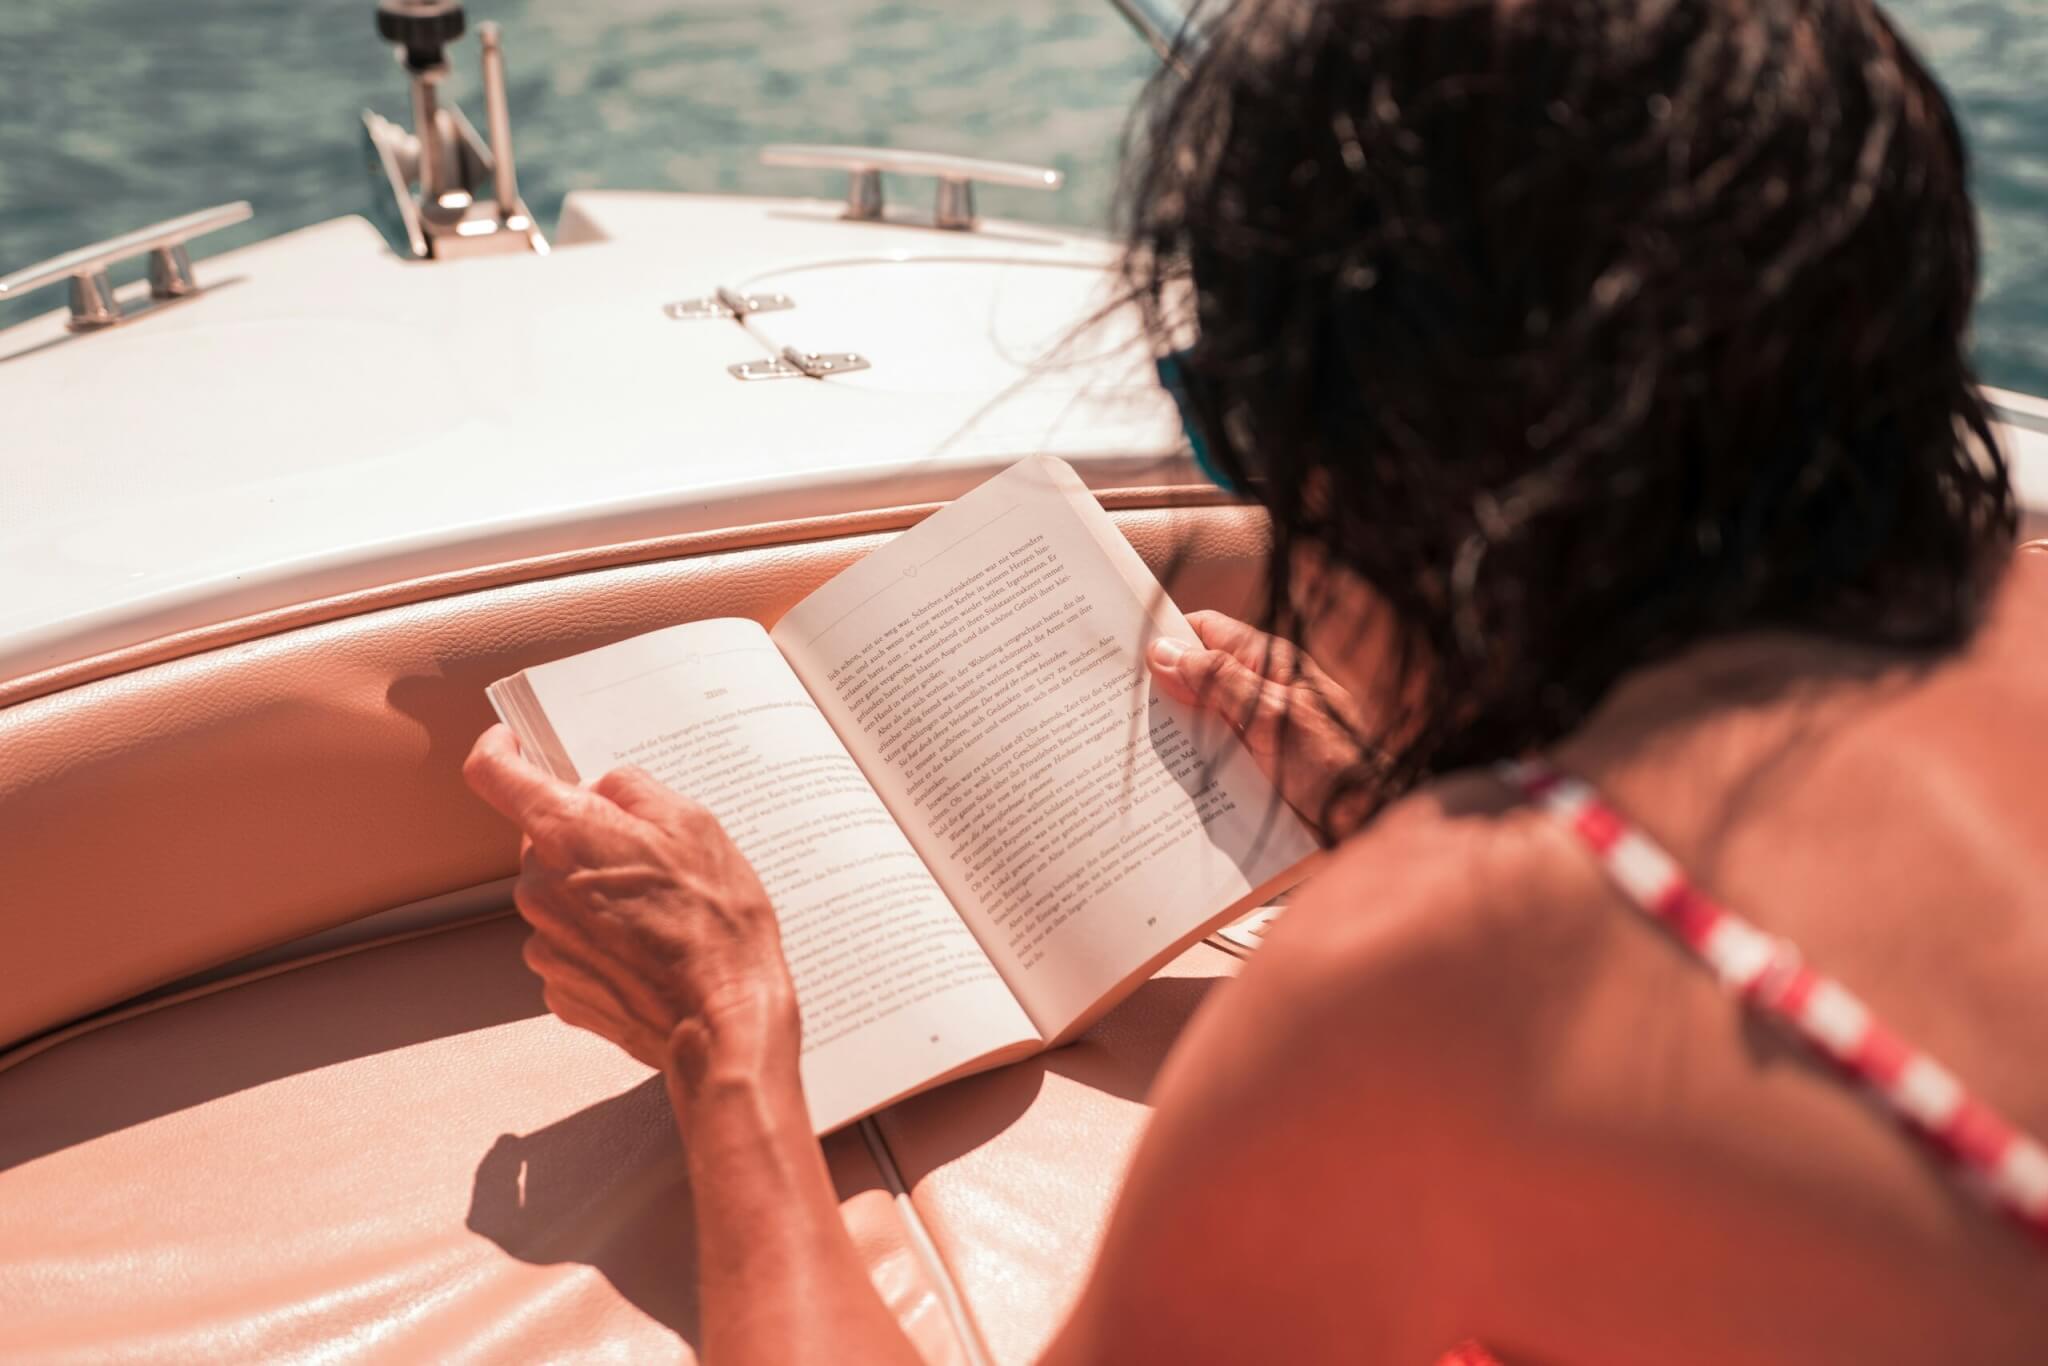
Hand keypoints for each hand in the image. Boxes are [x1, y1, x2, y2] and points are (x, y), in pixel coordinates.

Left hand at [462, 725, 800, 1099]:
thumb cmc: (715, 920)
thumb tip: (601, 790)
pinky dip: (601, 942)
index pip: (494, 774)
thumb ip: (634, 790)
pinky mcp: (559, 989)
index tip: (510, 743)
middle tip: (648, 858)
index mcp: (566, 832)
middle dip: (586, 840)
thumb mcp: (694, 824)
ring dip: (595, 895)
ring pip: (559, 897)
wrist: (723, 1017)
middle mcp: (539, 887)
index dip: (499, 750)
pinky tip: (648, 954)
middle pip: (543, 842)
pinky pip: (571, 946)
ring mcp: (545, 944)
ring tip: (659, 916)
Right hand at [1147, 611, 1382, 840]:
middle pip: (1197, 673)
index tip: (1125, 652)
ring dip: (1171, 728)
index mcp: (1268, 662)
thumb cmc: (1332, 763)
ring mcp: (1257, 725)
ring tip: (1128, 741)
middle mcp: (1260, 687)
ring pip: (1199, 714)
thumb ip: (1219, 681)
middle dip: (1161, 686)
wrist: (1368, 819)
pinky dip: (1188, 757)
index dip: (1168, 635)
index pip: (1206, 630)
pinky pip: (1211, 749)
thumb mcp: (1271, 715)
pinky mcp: (1255, 760)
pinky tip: (1161, 775)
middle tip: (1115, 701)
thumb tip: (1163, 651)